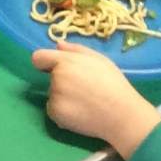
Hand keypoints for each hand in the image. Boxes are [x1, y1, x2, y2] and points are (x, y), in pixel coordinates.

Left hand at [33, 42, 160, 157]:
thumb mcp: (99, 60)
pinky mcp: (56, 113)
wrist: (122, 114)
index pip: (38, 57)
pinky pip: (53, 110)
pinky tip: (80, 113)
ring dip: (63, 98)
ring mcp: (55, 96)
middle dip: (62, 82)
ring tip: (85, 103)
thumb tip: (57, 45)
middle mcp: (57, 78)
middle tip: (84, 90)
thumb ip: (76, 50)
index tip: (52, 68)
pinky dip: (63, 112)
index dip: (45, 62)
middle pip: (51, 78)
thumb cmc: (114, 84)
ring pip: (53, 95)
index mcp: (65, 62)